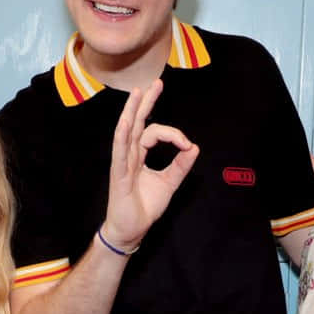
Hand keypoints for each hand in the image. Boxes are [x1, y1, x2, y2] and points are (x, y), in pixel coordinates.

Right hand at [102, 79, 198, 249]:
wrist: (131, 230)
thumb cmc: (144, 207)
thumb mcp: (169, 183)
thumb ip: (181, 166)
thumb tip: (194, 148)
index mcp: (139, 156)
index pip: (153, 133)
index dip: (172, 134)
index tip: (186, 145)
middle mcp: (129, 155)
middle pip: (137, 123)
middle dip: (146, 102)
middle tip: (156, 83)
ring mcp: (122, 163)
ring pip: (126, 132)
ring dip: (132, 111)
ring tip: (137, 93)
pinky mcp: (119, 174)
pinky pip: (120, 151)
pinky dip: (122, 135)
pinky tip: (126, 122)